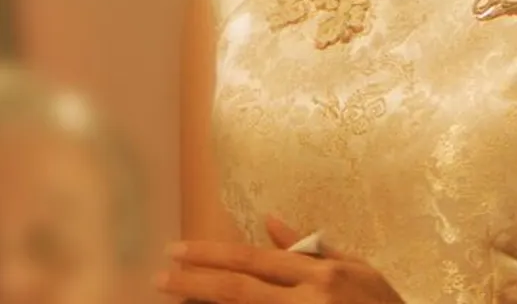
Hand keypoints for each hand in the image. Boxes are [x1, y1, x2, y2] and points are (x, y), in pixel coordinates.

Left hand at [157, 216, 403, 302]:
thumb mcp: (357, 269)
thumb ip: (313, 248)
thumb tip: (271, 221)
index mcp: (323, 274)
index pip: (254, 259)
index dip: (212, 254)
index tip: (176, 251)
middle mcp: (310, 300)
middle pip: (239, 291)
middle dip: (194, 284)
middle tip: (159, 278)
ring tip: (176, 299)